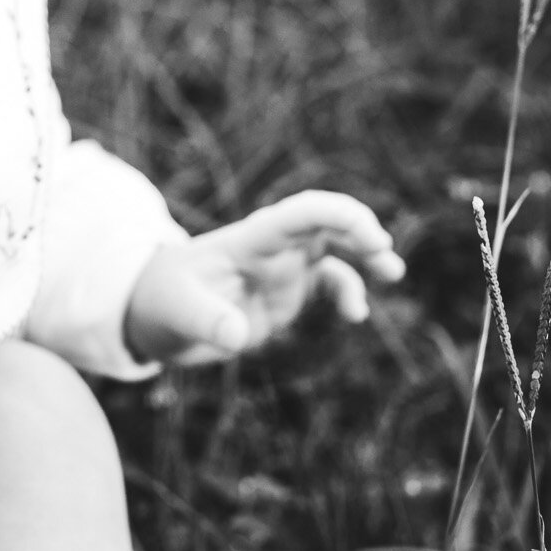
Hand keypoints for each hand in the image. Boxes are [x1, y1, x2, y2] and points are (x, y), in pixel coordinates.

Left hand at [125, 190, 405, 365]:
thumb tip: (237, 337)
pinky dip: (349, 293)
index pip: (300, 213)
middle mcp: (273, 247)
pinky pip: (330, 282)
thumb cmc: (165, 301)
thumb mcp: (179, 312)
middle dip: (360, 229)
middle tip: (384, 254)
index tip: (369, 235)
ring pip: (335, 247)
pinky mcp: (289, 291)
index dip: (338, 215)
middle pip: (325, 222)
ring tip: (393, 272)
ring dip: (366, 255)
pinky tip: (356, 316)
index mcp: (250, 239)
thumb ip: (208, 321)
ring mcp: (284, 267)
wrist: (157, 312)